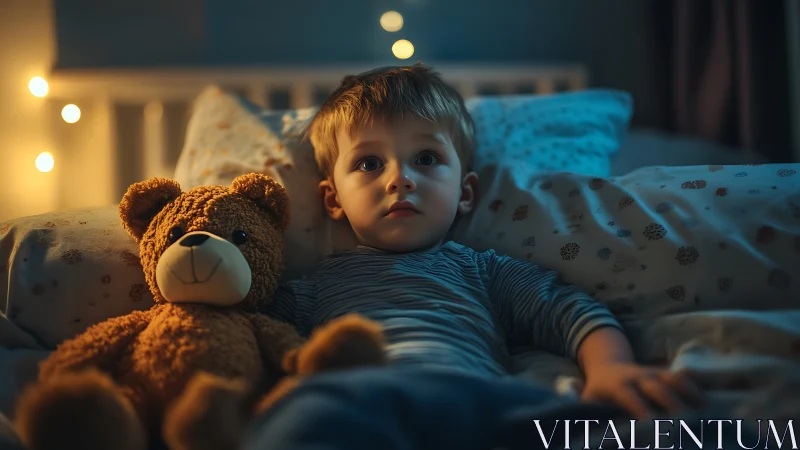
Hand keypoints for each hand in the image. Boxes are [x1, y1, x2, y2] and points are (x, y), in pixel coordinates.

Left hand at [580, 363, 704, 417]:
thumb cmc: (597, 392)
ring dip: (688, 392)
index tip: (651, 426)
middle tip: (683, 423)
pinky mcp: (664, 374)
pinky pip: (681, 375)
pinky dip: (695, 383)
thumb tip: (576, 425)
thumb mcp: (586, 399)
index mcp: (618, 385)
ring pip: (672, 378)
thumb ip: (582, 409)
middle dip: (671, 404)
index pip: (631, 397)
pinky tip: (708, 398)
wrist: (607, 365)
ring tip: (703, 411)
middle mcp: (638, 377)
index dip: (641, 410)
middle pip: (657, 387)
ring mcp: (653, 373)